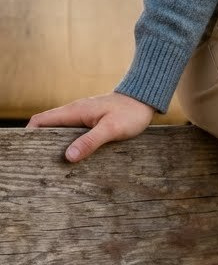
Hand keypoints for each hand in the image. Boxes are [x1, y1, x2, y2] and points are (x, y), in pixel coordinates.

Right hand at [26, 93, 155, 162]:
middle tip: (41, 163)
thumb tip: (68, 156)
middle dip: (40, 143)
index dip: (29, 135)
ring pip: (60, 130)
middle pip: (47, 127)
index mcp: (74, 112)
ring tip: (54, 164)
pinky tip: (74, 157)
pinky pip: (72, 132)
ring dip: (55, 144)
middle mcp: (74, 112)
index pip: (40, 120)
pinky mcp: (90, 121)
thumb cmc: (130, 113)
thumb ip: (90, 141)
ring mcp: (82, 116)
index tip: (27, 151)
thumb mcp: (111, 129)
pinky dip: (68, 143)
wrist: (144, 100)